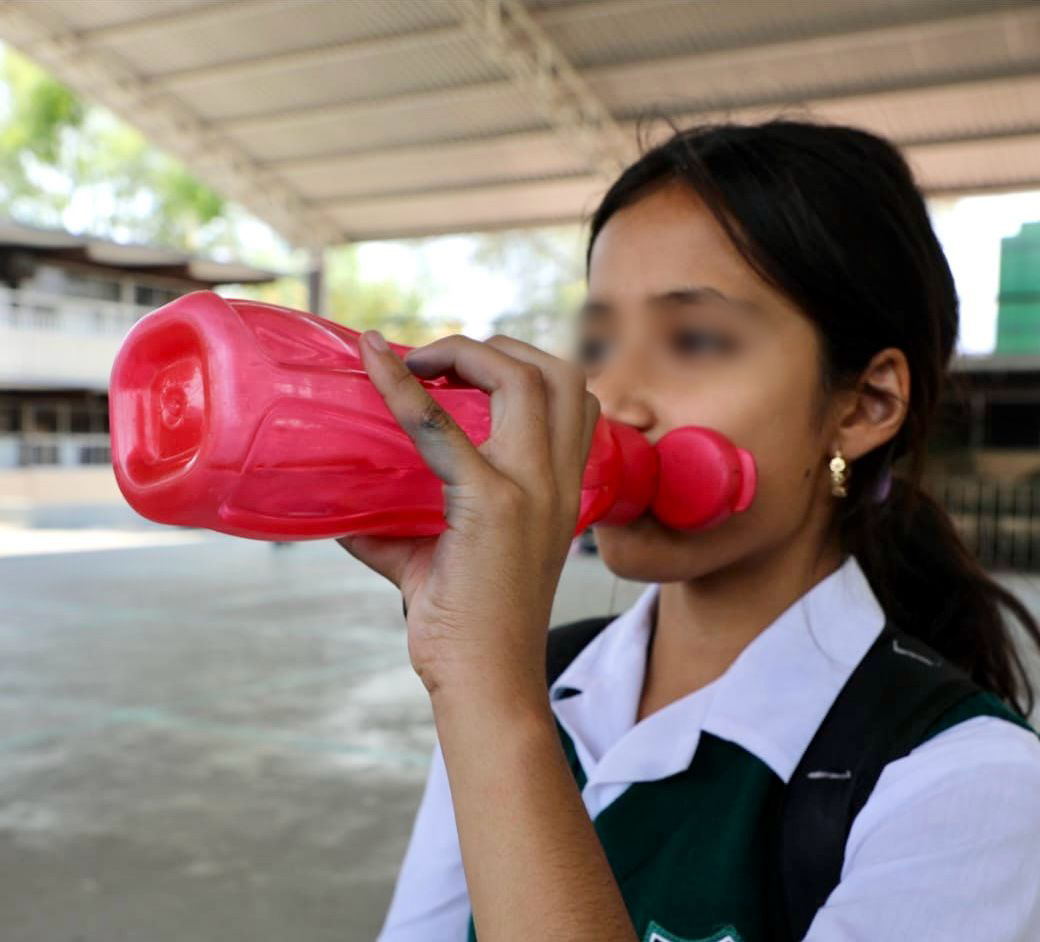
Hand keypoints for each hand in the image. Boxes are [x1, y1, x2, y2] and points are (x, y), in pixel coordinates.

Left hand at [338, 330, 599, 706]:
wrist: (487, 686)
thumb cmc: (467, 633)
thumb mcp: (436, 563)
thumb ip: (395, 531)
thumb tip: (337, 511)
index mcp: (560, 491)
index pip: (571, 400)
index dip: (517, 365)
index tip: (451, 362)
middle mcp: (555, 482)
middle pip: (559, 373)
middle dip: (498, 347)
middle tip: (437, 361)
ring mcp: (530, 490)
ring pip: (525, 379)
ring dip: (470, 352)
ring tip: (419, 363)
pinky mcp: (490, 504)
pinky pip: (443, 427)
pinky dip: (404, 388)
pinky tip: (375, 367)